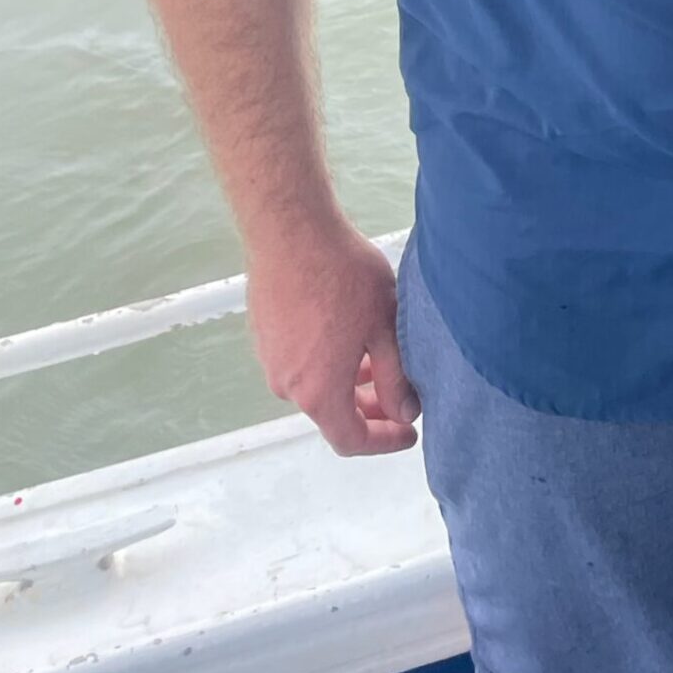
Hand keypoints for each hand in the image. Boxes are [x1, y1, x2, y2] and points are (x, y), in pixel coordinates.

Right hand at [246, 221, 420, 455]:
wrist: (292, 231)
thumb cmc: (343, 276)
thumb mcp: (384, 327)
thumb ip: (396, 377)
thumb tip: (405, 411)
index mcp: (318, 391)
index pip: (350, 440)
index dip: (383, 441)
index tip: (408, 432)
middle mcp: (287, 384)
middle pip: (332, 413)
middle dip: (370, 410)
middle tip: (402, 396)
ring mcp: (271, 359)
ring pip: (317, 385)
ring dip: (349, 381)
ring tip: (380, 358)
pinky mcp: (264, 335)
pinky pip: (301, 363)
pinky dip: (328, 362)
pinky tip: (350, 335)